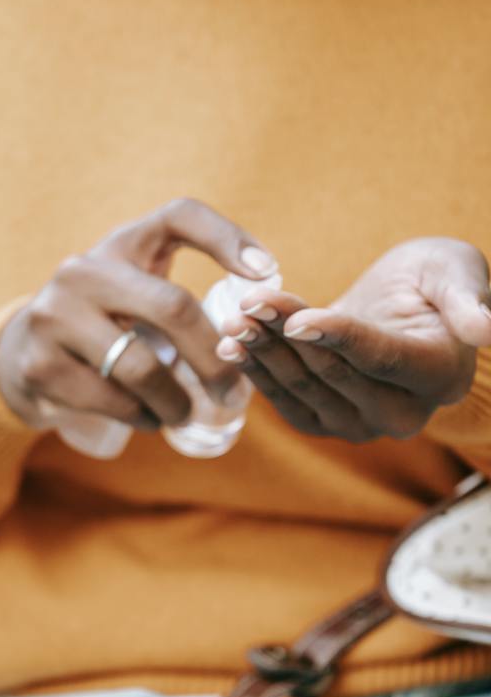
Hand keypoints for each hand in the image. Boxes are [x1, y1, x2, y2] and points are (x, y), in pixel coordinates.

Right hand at [0, 197, 277, 433]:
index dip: (227, 238)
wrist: (20, 354)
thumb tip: (260, 328)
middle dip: (214, 357)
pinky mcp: (40, 366)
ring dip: (176, 400)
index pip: (179, 217)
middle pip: (172, 308)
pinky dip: (142, 416)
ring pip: (141, 367)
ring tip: (186, 413)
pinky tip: (149, 418)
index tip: (268, 273)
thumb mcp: (135, 288)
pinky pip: (111, 400)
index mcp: (118, 245)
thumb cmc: (103, 322)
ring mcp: (53, 318)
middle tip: (234, 391)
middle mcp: (81, 272)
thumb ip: (183, 293)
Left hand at [215, 238, 490, 442]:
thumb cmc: (434, 278)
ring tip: (234, 318)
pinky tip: (231, 344)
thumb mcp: (456, 270)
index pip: (380, 358)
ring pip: (303, 387)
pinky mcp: (324, 425)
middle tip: (248, 304)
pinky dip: (256, 370)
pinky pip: (284, 401)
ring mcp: (360, 426)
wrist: (403, 304)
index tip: (297, 319)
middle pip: (333, 374)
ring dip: (263, 352)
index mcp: (441, 375)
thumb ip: (467, 297)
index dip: (337, 337)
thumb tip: (486, 329)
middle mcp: (404, 413)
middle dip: (286, 336)